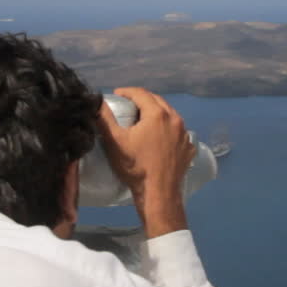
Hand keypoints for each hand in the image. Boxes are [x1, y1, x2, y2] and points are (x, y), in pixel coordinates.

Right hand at [96, 87, 194, 237]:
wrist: (159, 194)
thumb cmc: (135, 167)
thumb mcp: (115, 142)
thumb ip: (105, 119)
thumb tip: (97, 101)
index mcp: (157, 114)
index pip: (141, 93)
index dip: (127, 92)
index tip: (116, 95)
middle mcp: (175, 119)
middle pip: (157, 101)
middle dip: (142, 100)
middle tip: (128, 105)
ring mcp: (184, 134)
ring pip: (170, 115)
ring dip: (156, 112)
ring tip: (143, 119)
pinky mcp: (189, 147)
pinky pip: (178, 131)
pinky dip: (168, 128)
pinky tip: (160, 136)